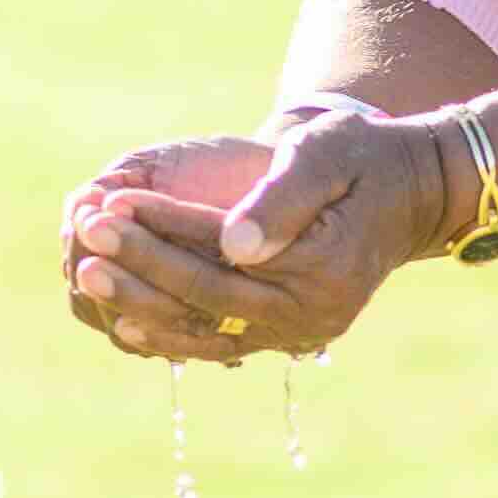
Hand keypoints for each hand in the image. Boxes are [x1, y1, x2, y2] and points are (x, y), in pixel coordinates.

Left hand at [63, 111, 438, 362]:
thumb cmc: (364, 157)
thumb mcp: (329, 154)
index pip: (222, 250)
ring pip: (206, 329)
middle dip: (139, 266)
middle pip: (207, 297)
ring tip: (86, 274)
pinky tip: (123, 321)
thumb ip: (282, 197)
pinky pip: (220, 343)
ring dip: (142, 305)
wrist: (413, 192)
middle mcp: (311, 314)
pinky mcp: (288, 334)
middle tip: (84, 238)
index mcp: (323, 268)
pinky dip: (172, 335)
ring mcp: (300, 332)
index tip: (109, 201)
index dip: (161, 226)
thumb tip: (234, 243)